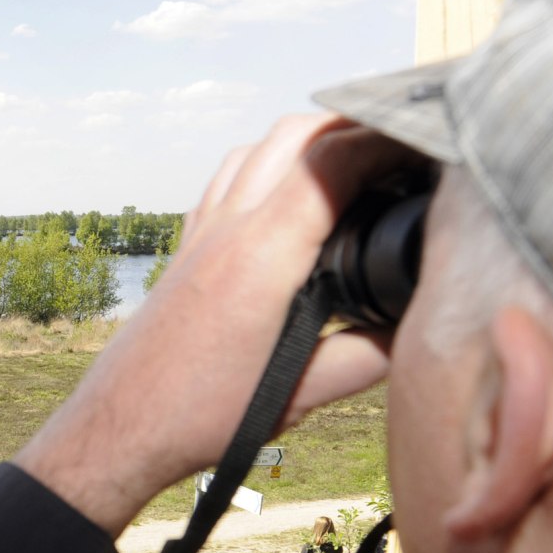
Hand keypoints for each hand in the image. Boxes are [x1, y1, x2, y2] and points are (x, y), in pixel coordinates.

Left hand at [16, 115, 422, 534]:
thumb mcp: (302, 395)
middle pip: (296, 134)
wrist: (120, 427)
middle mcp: (229, 228)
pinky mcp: (187, 245)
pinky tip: (290, 188)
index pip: (333, 162)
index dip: (388, 139)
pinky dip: (268, 162)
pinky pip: (229, 177)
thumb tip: (420, 326)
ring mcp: (202, 232)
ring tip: (358, 157)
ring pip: (258, 148)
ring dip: (310, 138)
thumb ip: (371, 358)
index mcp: (263, 255)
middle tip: (405, 142)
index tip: (433, 142)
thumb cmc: (201, 417)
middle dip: (355, 124)